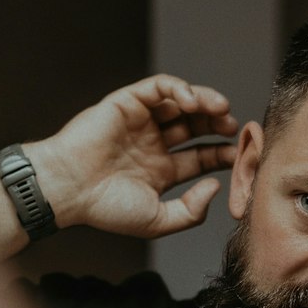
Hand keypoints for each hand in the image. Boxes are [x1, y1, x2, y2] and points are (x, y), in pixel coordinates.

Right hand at [30, 75, 239, 237]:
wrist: (69, 189)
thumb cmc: (105, 208)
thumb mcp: (157, 221)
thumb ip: (190, 211)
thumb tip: (215, 186)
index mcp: (160, 170)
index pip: (200, 156)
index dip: (221, 153)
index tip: (238, 155)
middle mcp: (152, 144)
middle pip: (195, 127)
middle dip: (217, 124)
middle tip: (233, 127)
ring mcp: (141, 122)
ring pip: (181, 103)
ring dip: (204, 102)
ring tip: (220, 110)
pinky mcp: (127, 102)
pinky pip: (159, 87)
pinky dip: (178, 88)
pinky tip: (191, 101)